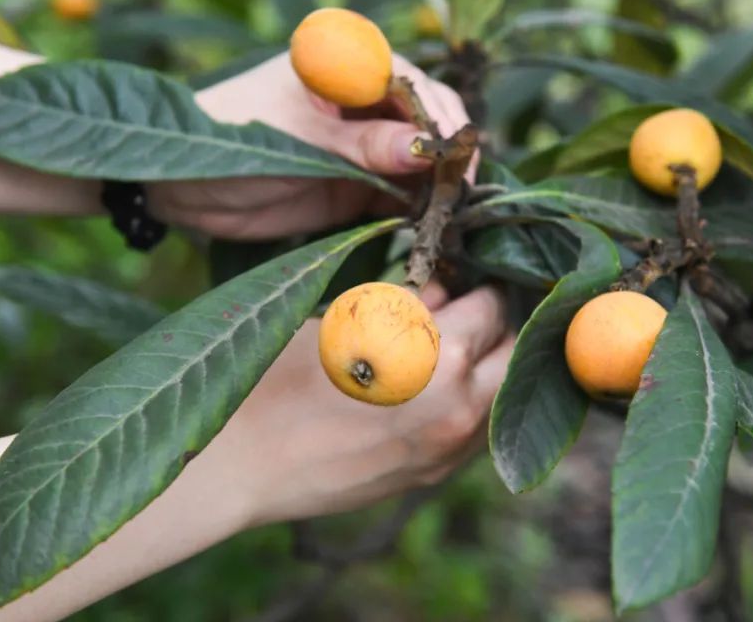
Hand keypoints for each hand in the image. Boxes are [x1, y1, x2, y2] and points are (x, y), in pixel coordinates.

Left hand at [146, 52, 468, 239]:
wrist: (178, 187)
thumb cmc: (226, 138)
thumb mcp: (295, 140)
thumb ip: (360, 146)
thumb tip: (424, 149)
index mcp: (343, 65)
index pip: (409, 81)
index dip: (437, 114)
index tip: (451, 150)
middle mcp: (360, 101)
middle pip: (424, 120)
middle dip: (444, 153)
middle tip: (458, 190)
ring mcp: (361, 145)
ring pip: (418, 161)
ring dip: (436, 185)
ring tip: (450, 213)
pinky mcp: (356, 186)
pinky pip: (399, 195)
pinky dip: (416, 210)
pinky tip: (429, 224)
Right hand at [202, 285, 513, 526]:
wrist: (242, 463)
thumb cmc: (281, 379)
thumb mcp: (346, 324)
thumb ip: (405, 308)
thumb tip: (441, 294)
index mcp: (442, 360)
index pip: (491, 307)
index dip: (478, 285)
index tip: (464, 276)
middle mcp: (460, 410)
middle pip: (511, 353)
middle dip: (492, 326)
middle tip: (461, 309)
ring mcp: (448, 451)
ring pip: (498, 396)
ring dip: (484, 368)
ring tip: (445, 348)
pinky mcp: (431, 476)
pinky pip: (472, 430)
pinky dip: (465, 403)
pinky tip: (428, 389)